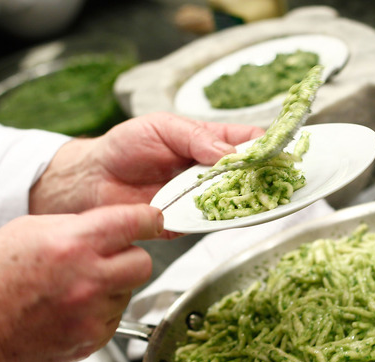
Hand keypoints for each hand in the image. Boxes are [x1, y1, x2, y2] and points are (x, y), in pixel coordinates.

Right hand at [0, 204, 162, 361]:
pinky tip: (70, 309)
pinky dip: (99, 312)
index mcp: (73, 243)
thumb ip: (77, 225)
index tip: (152, 221)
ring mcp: (91, 313)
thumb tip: (112, 224)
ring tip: (74, 288)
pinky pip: (114, 318)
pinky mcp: (91, 340)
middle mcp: (88, 279)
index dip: (148, 220)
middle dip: (130, 257)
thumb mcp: (29, 229)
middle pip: (143, 262)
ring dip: (112, 287)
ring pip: (128, 291)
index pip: (136, 223)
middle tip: (107, 259)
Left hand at [30, 112, 263, 222]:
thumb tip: (228, 153)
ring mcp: (202, 197)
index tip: (282, 149)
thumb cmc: (124, 147)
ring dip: (253, 198)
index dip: (268, 145)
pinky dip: (229, 219)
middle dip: (267, 175)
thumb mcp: (162, 127)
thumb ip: (196, 138)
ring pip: (238, 200)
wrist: (92, 181)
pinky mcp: (190, 222)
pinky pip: (215, 222)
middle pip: (250, 174)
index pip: (247, 142)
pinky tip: (241, 214)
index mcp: (207, 142)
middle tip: (282, 176)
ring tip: (268, 195)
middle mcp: (209, 171)